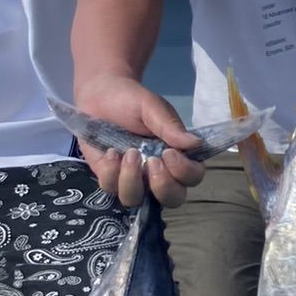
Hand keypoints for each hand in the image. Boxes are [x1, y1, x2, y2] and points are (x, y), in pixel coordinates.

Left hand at [73, 75, 208, 207]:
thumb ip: (171, 126)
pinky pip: (111, 188)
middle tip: (152, 161)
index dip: (184, 172)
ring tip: (128, 153)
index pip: (192, 177)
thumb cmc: (131, 101)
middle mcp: (157, 174)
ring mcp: (133, 179)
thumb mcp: (153, 108)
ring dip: (132, 181)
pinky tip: (110, 152)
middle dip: (163, 186)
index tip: (169, 153)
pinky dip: (111, 171)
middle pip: (172, 199)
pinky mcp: (109, 178)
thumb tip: (196, 143)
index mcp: (176, 156)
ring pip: (136, 200)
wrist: (99, 95)